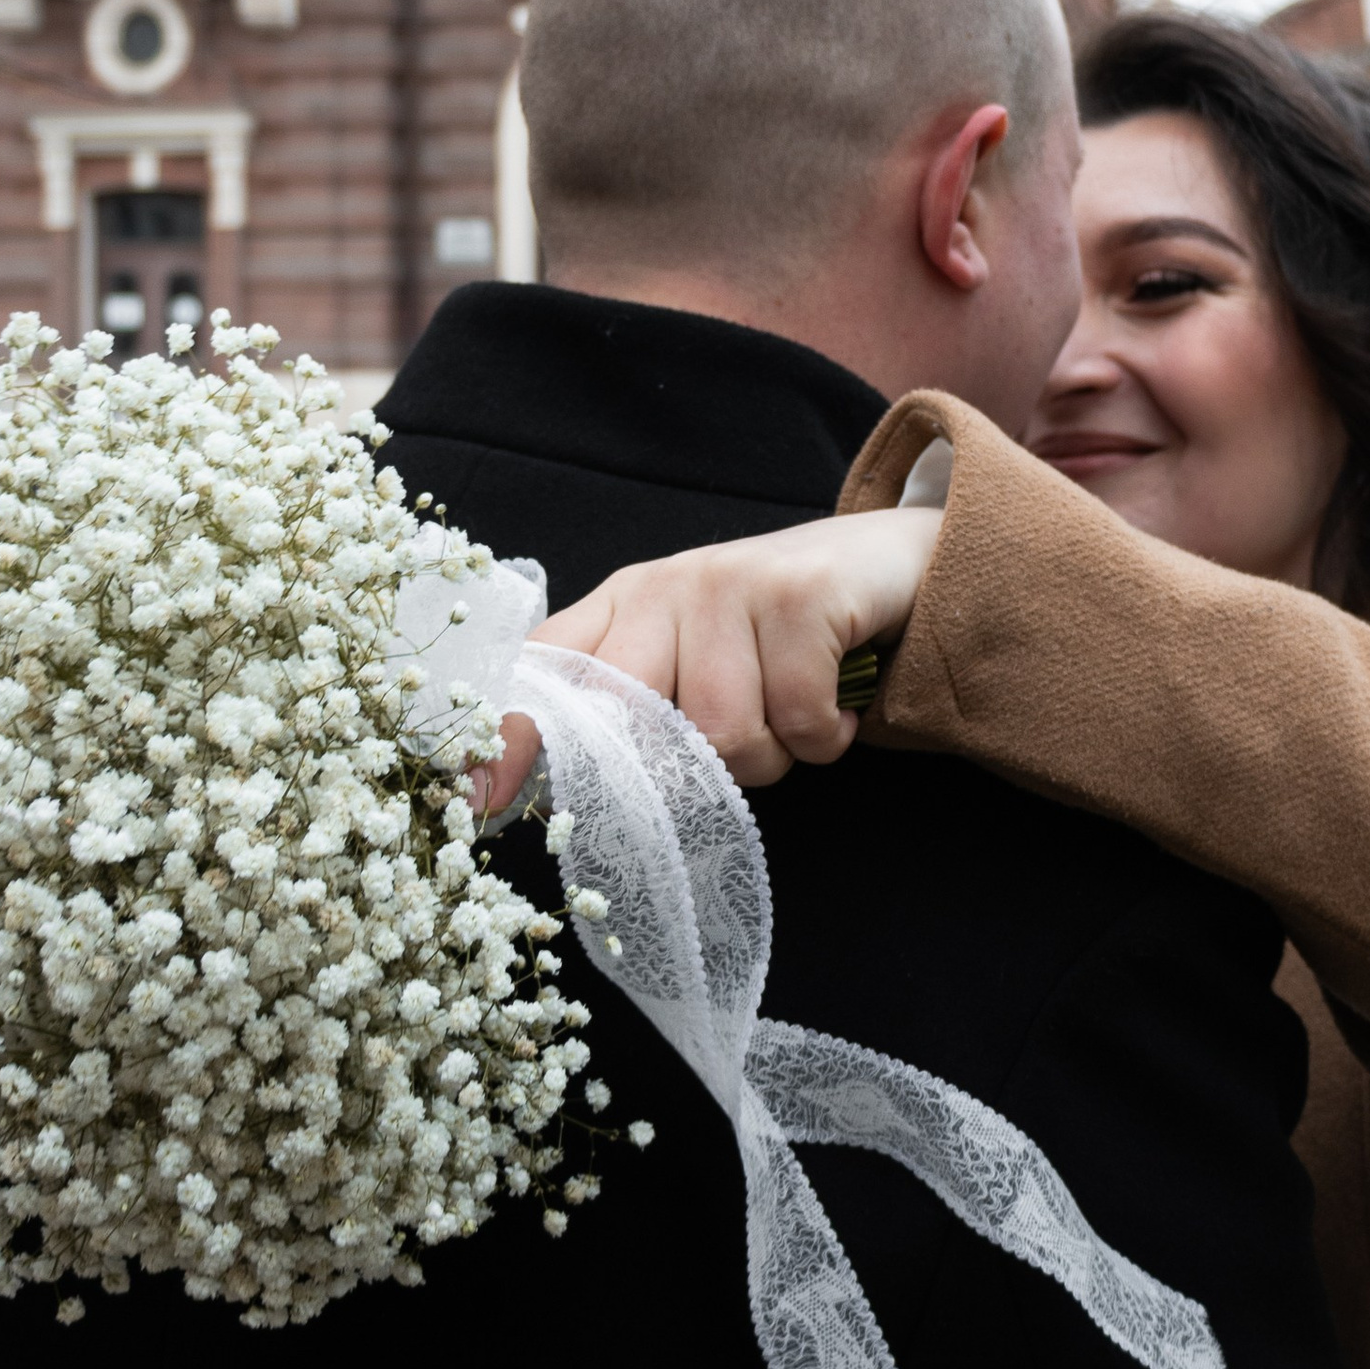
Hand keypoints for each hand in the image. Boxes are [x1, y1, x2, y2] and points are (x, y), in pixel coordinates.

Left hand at [478, 505, 942, 803]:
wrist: (894, 565)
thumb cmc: (781, 636)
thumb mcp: (694, 661)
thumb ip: (629, 714)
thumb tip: (531, 792)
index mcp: (621, 608)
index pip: (546, 672)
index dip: (508, 739)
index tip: (474, 803)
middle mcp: (663, 588)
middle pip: (635, 725)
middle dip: (689, 770)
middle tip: (738, 747)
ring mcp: (729, 583)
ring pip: (723, 735)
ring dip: (774, 755)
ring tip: (793, 713)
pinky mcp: (799, 593)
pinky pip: (795, 718)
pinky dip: (825, 736)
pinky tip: (834, 704)